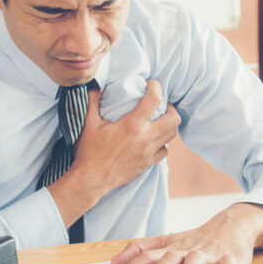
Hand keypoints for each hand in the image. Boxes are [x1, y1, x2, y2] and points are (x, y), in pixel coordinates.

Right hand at [47, 80, 180, 227]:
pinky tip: (153, 140)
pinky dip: (162, 143)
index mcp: (132, 125)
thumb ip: (93, 102)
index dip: (157, 87)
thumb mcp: (88, 124)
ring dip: (168, 125)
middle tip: (161, 105)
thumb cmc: (89, 151)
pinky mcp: (148, 163)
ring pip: (172, 135)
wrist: (91, 180)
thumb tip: (96, 86)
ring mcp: (149, 152)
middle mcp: (145, 138)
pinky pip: (164, 151)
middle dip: (171, 108)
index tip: (151, 84)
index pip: (154, 100)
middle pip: (174, 119)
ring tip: (159, 120)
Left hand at [110, 203, 262, 263]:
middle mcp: (186, 249)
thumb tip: (114, 261)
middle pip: (167, 260)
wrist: (231, 225)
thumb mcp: (167, 242)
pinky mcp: (229, 256)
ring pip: (195, 262)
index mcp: (170, 247)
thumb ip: (141, 250)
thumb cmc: (195, 240)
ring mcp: (207, 252)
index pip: (145, 256)